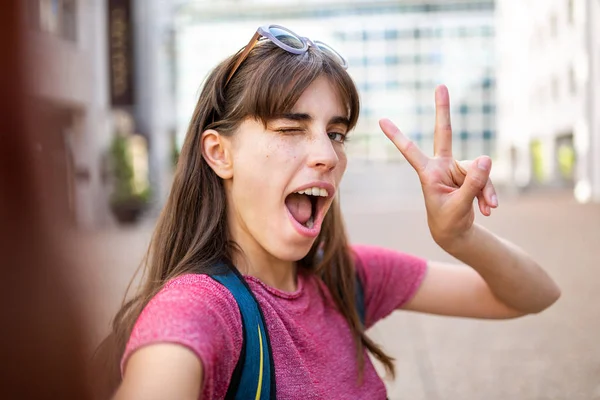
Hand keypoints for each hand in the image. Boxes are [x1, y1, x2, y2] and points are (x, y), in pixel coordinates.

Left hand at [379, 85, 497, 247]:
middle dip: (443, 110)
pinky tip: (489, 209)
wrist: (455, 232)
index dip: (397, 136)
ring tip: (488, 208)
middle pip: (444, 133)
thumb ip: (473, 183)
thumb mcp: (460, 205)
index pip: (410, 151)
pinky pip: (485, 178)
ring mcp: (456, 168)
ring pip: (478, 170)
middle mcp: (441, 166)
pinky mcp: (470, 173)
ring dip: (486, 190)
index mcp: (428, 173)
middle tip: (441, 86)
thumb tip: (487, 158)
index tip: (381, 120)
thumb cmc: (448, 219)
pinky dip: (489, 194)